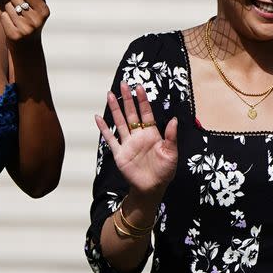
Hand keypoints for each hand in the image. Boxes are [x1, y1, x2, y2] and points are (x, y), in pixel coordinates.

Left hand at [0, 0, 49, 45]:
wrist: (27, 49)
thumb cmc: (32, 24)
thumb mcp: (39, 10)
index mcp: (44, 12)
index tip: (26, 3)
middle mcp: (36, 21)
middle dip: (15, 3)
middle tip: (20, 14)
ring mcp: (25, 28)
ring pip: (8, 6)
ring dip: (9, 11)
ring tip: (16, 20)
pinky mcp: (14, 35)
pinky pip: (3, 16)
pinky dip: (4, 19)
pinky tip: (11, 26)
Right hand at [95, 83, 177, 198]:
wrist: (152, 188)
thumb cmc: (165, 171)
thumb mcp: (172, 153)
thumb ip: (171, 136)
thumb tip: (174, 119)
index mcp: (152, 133)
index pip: (146, 113)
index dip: (142, 100)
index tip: (139, 87)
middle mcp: (138, 135)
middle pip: (131, 113)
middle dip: (127, 98)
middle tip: (123, 84)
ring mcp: (128, 143)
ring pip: (120, 122)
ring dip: (115, 109)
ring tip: (109, 95)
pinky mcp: (119, 153)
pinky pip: (110, 139)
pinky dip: (104, 129)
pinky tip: (98, 118)